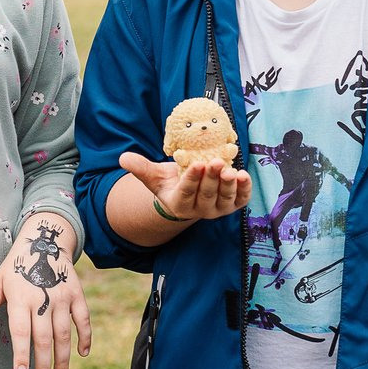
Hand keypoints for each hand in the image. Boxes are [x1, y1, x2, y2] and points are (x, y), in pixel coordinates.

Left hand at [0, 215, 89, 368]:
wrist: (45, 241)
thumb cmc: (18, 266)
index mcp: (20, 297)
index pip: (21, 330)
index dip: (22, 353)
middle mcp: (43, 298)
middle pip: (44, 337)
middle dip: (44, 364)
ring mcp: (62, 296)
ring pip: (64, 333)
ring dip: (63, 358)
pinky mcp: (77, 294)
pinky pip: (83, 319)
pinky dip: (85, 337)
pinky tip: (82, 354)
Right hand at [120, 151, 250, 222]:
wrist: (188, 191)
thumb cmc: (170, 182)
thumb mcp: (154, 175)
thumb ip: (140, 168)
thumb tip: (123, 158)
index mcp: (179, 204)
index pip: (186, 192)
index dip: (192, 180)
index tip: (197, 164)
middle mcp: (200, 210)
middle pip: (207, 195)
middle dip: (211, 178)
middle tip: (215, 162)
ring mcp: (217, 209)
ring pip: (224, 199)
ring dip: (229, 185)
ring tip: (231, 169)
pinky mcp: (232, 205)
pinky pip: (240, 200)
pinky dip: (244, 190)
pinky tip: (244, 176)